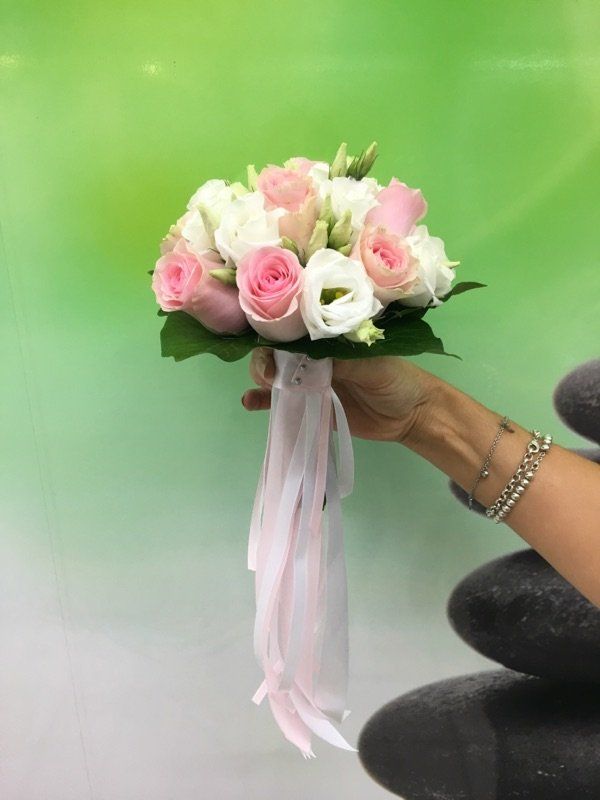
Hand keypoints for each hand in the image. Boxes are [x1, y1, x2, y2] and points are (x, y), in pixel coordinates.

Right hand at [241, 347, 436, 443]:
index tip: (268, 344)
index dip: (276, 333)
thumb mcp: (371, 364)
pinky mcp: (310, 406)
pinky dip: (262, 401)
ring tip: (260, 385)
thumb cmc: (397, 379)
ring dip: (261, 377)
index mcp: (330, 338)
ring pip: (275, 375)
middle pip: (278, 352)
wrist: (412, 415)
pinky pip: (281, 403)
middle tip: (267, 374)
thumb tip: (302, 359)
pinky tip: (249, 402)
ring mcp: (310, 381)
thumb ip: (338, 361)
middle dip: (266, 359)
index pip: (295, 329)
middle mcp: (315, 356)